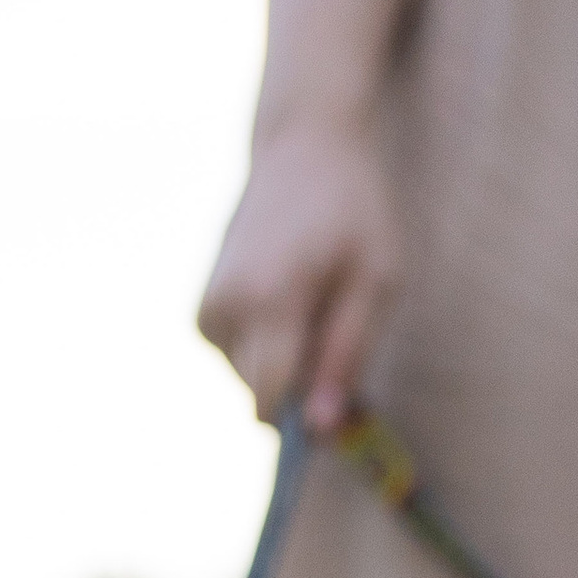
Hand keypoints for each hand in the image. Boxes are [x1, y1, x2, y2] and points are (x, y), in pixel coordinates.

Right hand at [198, 110, 400, 430]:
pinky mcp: (201, 315)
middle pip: (263, 396)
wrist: (301, 146)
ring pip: (252, 382)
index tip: (338, 409)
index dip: (306, 418)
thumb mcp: (376, 280)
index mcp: (268, 297)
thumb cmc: (352, 210)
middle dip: (301, 386)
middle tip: (333, 328)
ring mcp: (206, 310)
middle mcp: (224, 306)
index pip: (270, 398)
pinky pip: (241, 363)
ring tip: (309, 300)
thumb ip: (347, 356)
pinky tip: (285, 299)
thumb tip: (322, 430)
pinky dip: (268, 347)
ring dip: (288, 362)